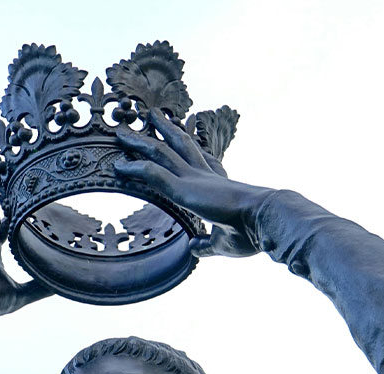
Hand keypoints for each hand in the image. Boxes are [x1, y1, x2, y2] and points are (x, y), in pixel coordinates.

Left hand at [114, 110, 272, 257]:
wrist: (265, 219)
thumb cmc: (252, 232)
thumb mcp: (223, 243)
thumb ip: (207, 244)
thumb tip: (195, 247)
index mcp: (217, 185)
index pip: (200, 160)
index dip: (188, 147)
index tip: (180, 134)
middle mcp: (203, 176)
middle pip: (178, 146)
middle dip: (164, 130)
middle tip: (151, 116)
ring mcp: (193, 179)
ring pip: (160, 153)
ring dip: (140, 141)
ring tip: (122, 132)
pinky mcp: (183, 188)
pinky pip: (153, 174)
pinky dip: (134, 169)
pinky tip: (118, 166)